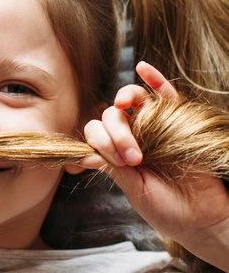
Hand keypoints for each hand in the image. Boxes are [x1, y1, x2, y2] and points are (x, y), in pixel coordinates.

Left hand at [82, 61, 228, 270]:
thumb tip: (84, 153)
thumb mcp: (134, 190)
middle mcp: (134, 136)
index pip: (97, 132)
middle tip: (134, 158)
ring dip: (125, 98)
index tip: (118, 162)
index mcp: (117, 152)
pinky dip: (154, 79)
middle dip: (116, 133)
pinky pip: (166, 95)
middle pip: (112, 115)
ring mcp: (156, 127)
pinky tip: (142, 67)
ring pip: (134, 100)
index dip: (100, 140)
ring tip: (124, 105)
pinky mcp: (180, 122)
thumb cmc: (166, 209)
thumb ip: (112, 168)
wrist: (202, 219)